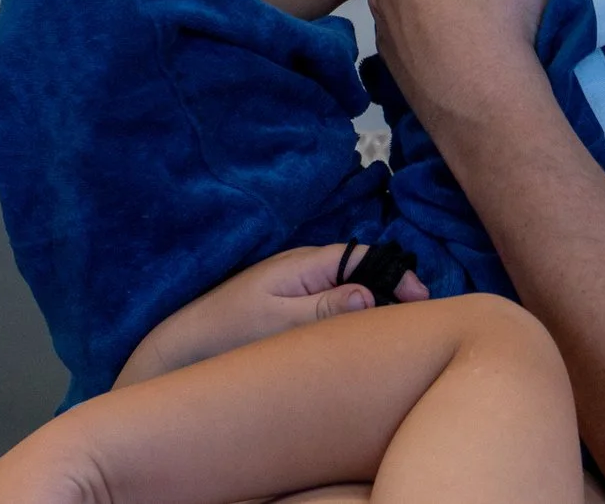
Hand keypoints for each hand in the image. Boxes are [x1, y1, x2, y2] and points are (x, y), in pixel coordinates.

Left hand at [114, 242, 429, 385]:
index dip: (397, 273)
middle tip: (415, 322)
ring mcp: (297, 288)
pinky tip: (358, 340)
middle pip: (361, 271)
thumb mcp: (279, 322)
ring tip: (393, 334)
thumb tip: (370, 294)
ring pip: (348, 290)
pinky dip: (351, 319)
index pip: (364, 256)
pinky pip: (332, 306)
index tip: (422, 299)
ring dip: (372, 306)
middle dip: (390, 290)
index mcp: (304, 264)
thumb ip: (324, 307)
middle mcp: (304, 270)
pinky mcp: (290, 308)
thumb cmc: (227, 332)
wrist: (182, 348)